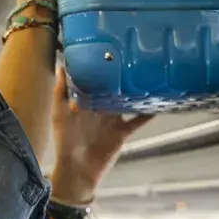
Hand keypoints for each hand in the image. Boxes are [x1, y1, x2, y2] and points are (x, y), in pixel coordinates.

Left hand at [49, 66, 152, 201]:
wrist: (78, 170)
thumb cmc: (66, 141)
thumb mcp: (60, 114)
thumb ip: (61, 92)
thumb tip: (61, 67)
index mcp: (86, 102)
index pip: (94, 80)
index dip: (99, 67)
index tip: (105, 49)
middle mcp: (101, 108)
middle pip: (114, 88)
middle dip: (121, 75)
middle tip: (132, 55)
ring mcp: (114, 120)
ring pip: (127, 101)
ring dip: (136, 92)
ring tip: (148, 75)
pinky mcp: (123, 132)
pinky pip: (138, 121)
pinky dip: (148, 114)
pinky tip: (159, 104)